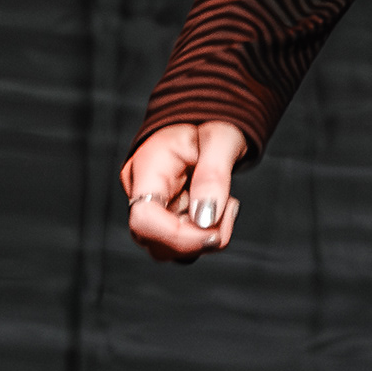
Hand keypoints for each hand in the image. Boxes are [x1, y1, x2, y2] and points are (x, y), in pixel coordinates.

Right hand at [122, 119, 249, 257]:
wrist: (207, 121)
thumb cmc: (210, 123)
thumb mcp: (220, 140)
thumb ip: (213, 177)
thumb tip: (205, 220)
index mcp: (146, 168)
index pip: (144, 220)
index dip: (178, 237)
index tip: (214, 233)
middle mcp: (141, 193)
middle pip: (155, 241)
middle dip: (198, 238)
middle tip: (230, 206)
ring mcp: (152, 209)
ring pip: (170, 249)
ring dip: (205, 237)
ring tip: (226, 202)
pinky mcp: (166, 219)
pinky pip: (183, 243)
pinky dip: (206, 236)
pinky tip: (219, 209)